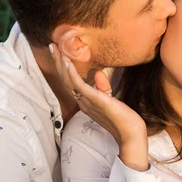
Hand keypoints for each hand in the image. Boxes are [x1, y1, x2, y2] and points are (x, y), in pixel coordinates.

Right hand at [49, 44, 148, 170]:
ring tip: (56, 50)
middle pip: (65, 80)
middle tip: (52, 47)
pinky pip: (79, 86)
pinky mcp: (95, 100)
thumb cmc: (123, 118)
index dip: (64, 68)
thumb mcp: (110, 99)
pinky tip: (67, 62)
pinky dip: (72, 74)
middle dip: (58, 63)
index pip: (71, 83)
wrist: (130, 134)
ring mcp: (87, 101)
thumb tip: (96, 73)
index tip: (60, 54)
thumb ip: (103, 87)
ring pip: (69, 81)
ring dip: (61, 64)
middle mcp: (83, 102)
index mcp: (85, 101)